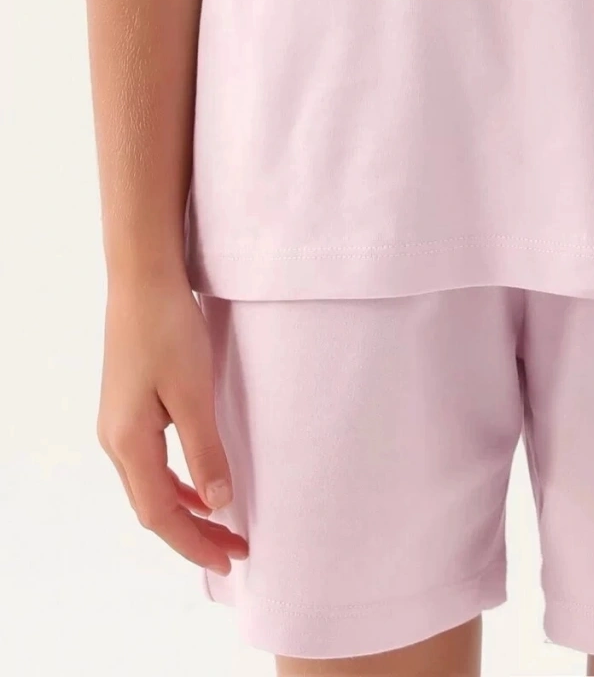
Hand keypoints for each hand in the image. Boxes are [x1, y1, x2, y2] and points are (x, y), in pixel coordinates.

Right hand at [97, 275, 248, 574]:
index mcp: (128, 442)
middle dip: (192, 534)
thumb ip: (205, 450)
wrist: (142, 279)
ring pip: (150, 486)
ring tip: (221, 527)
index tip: (229, 559)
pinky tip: (200, 483)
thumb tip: (217, 504)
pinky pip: (151, 462)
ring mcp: (118, 424)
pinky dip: (177, 482)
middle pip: (152, 506)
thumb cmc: (168, 329)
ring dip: (185, 509)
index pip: (160, 514)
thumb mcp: (193, 391)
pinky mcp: (128, 407)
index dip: (194, 542)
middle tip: (234, 550)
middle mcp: (115, 440)